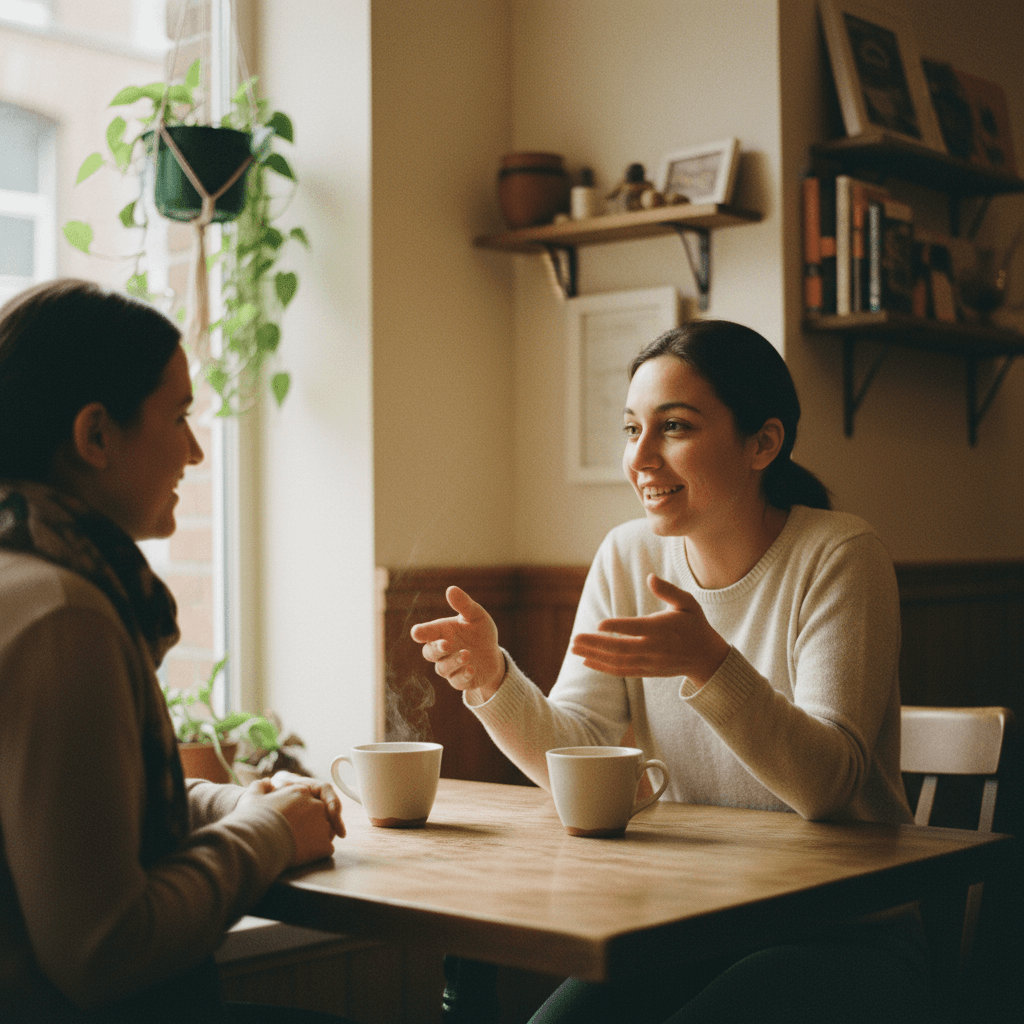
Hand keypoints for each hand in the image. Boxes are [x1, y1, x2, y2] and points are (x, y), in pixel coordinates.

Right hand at [238, 776, 343, 865]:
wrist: (255, 842)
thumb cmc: (252, 820)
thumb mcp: (252, 797)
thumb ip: (261, 786)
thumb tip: (267, 782)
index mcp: (302, 791)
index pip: (308, 799)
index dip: (301, 811)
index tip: (293, 820)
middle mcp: (317, 805)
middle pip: (320, 814)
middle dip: (311, 823)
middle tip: (294, 834)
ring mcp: (323, 825)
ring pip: (326, 831)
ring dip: (316, 837)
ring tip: (298, 845)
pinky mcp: (325, 845)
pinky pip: (326, 848)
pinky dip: (317, 852)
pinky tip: (302, 855)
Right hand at [410, 586, 505, 699]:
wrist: (493, 655)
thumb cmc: (480, 632)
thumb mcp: (476, 616)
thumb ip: (464, 605)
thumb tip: (451, 589)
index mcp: (441, 632)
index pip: (425, 633)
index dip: (420, 633)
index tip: (418, 632)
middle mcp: (442, 651)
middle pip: (429, 652)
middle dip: (436, 648)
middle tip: (446, 644)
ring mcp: (450, 667)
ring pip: (443, 668)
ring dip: (454, 661)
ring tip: (467, 654)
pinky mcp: (460, 681)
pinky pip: (457, 682)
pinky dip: (462, 676)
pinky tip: (471, 669)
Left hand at [569, 574, 728, 687]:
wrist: (706, 657)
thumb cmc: (694, 624)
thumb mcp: (688, 603)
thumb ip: (669, 591)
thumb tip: (650, 577)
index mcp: (662, 629)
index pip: (636, 629)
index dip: (617, 627)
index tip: (598, 624)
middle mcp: (654, 648)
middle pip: (621, 648)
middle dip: (595, 644)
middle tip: (574, 639)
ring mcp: (649, 662)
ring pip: (618, 662)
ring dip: (594, 656)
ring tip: (574, 649)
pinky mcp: (647, 671)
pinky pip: (622, 671)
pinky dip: (603, 668)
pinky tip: (586, 661)